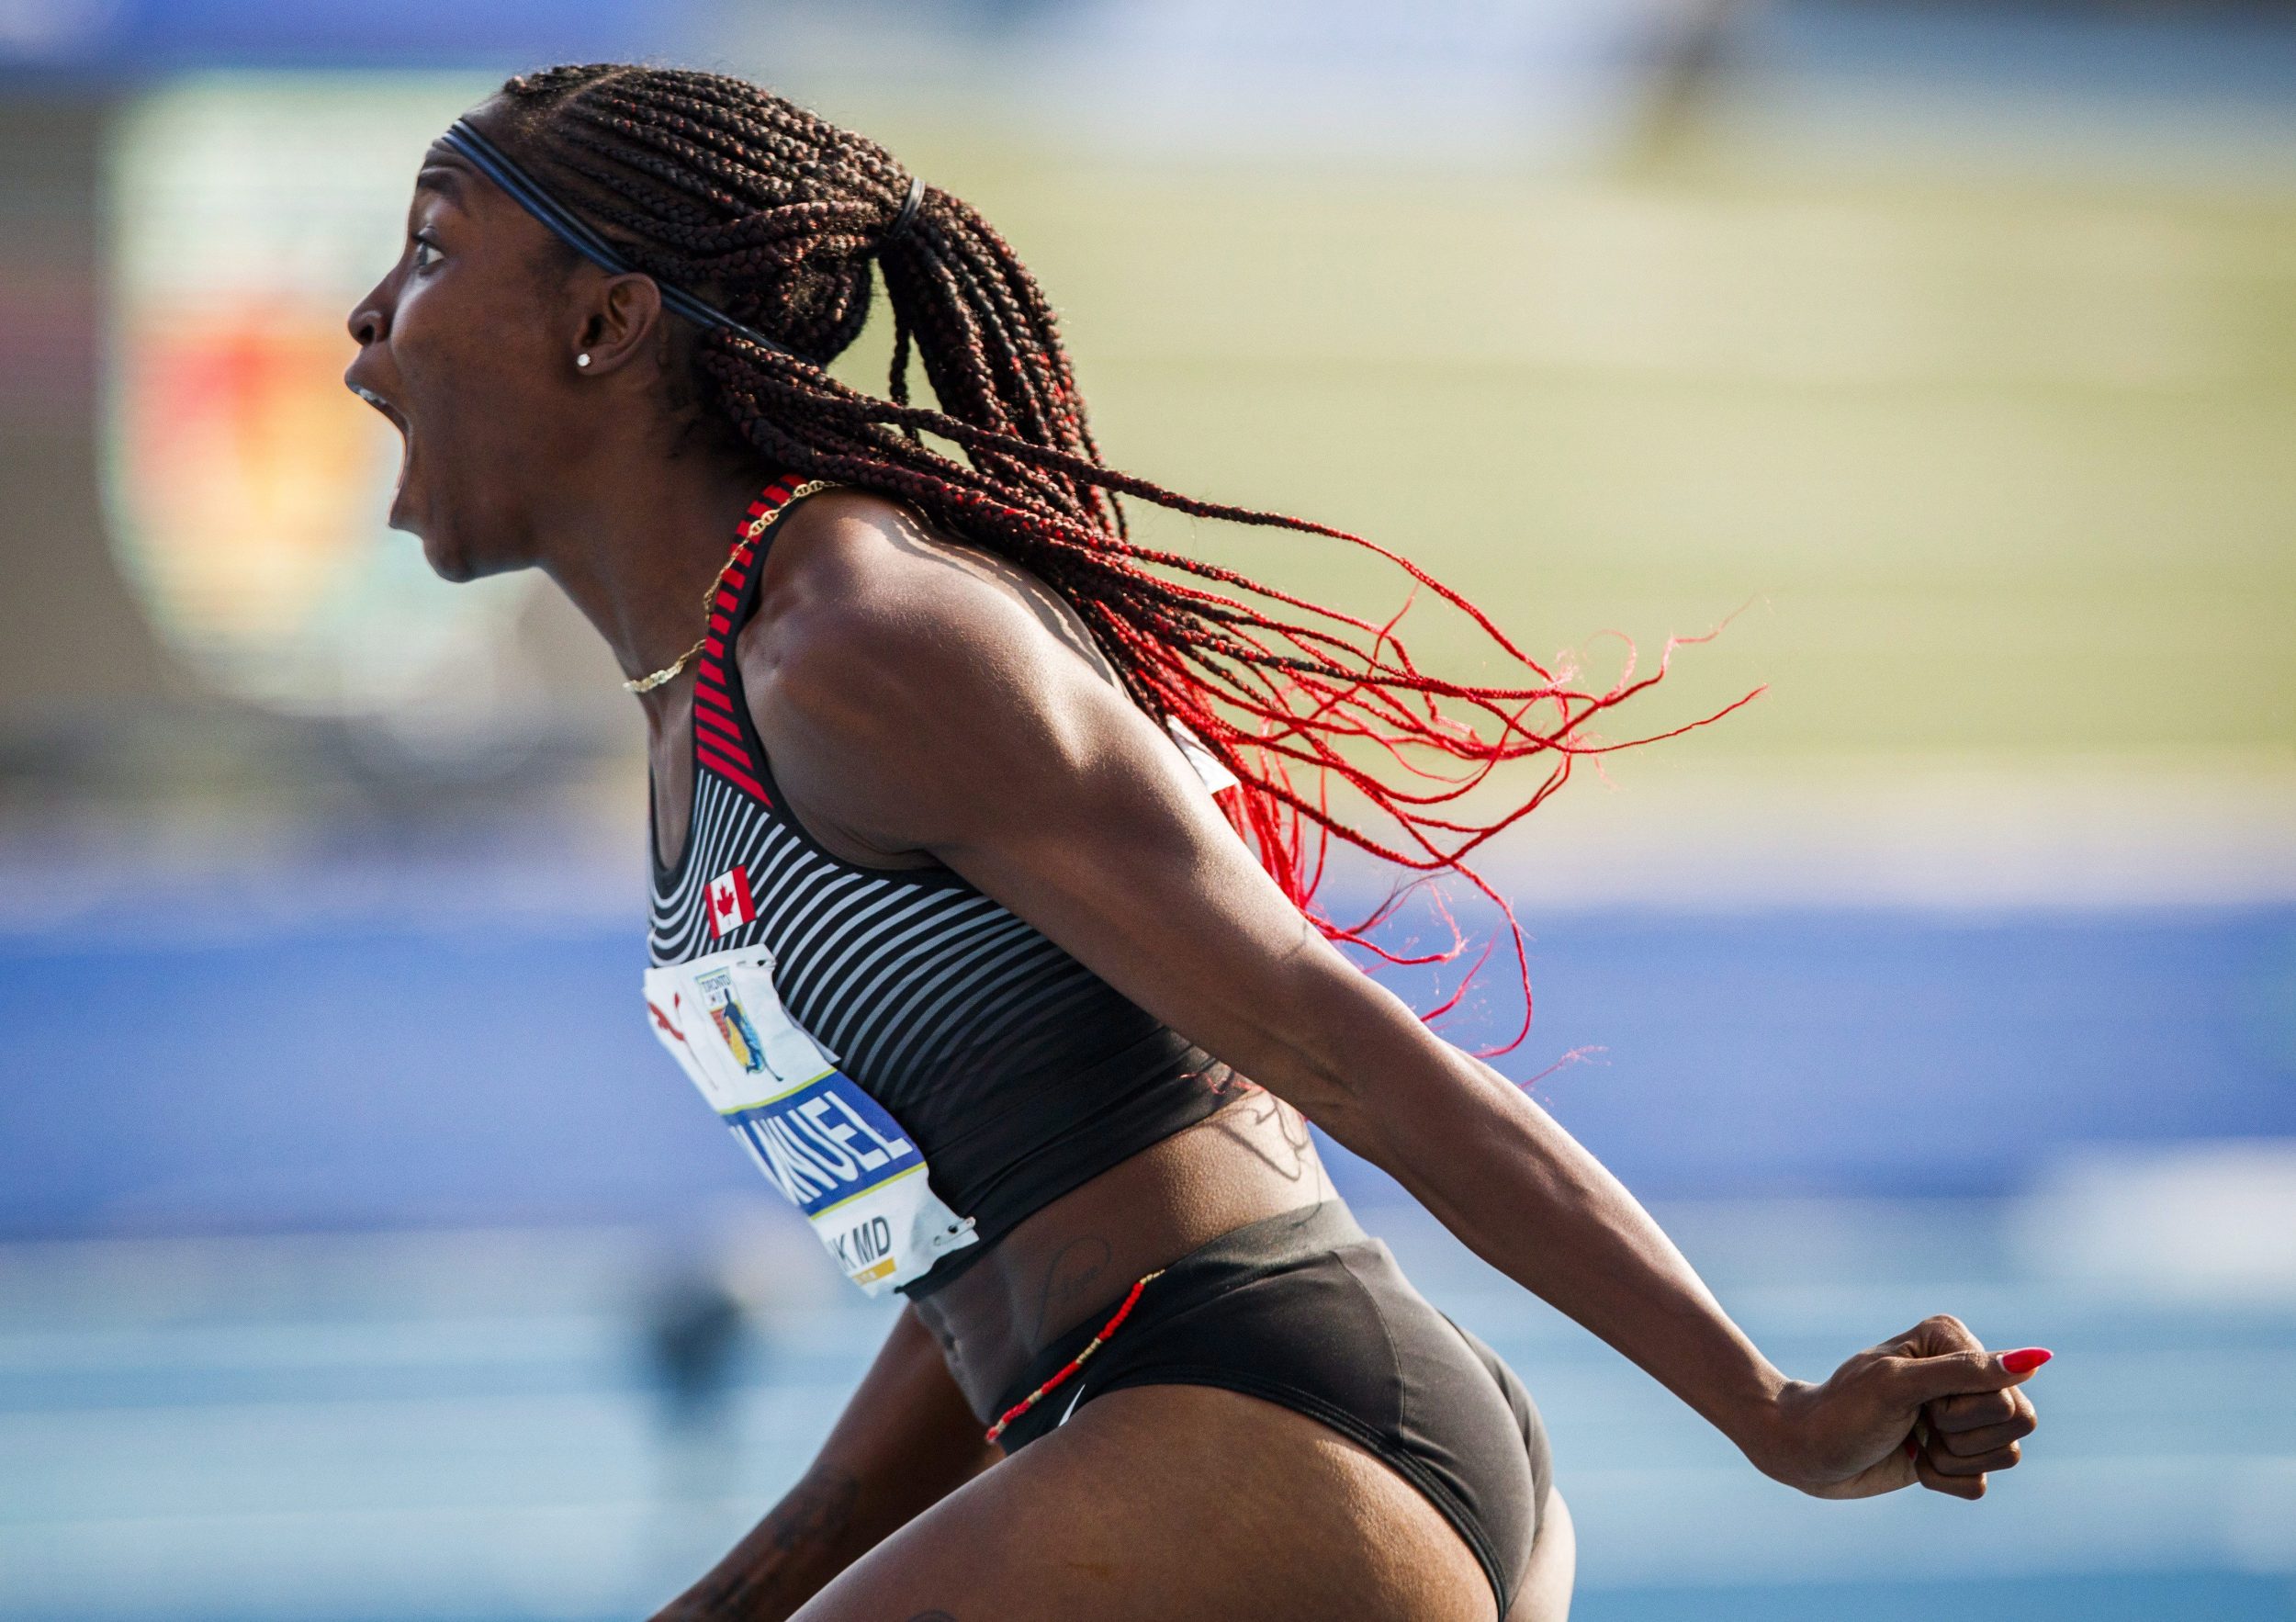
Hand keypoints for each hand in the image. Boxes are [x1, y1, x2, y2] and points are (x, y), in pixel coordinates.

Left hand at [1749, 1315, 2046, 1500]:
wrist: (1804, 1450)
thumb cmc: (1842, 1410)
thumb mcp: (1898, 1385)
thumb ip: (1966, 1372)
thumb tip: (2037, 1358)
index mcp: (1954, 1339)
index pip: (2006, 1396)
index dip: (1961, 1412)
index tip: (1916, 1401)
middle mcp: (1966, 1372)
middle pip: (2018, 1423)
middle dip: (1960, 1437)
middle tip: (1916, 1422)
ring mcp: (1963, 1414)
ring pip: (2006, 1455)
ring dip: (1949, 1460)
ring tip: (1910, 1440)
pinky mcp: (1956, 1453)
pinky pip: (1981, 1484)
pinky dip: (1942, 1480)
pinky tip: (1910, 1460)